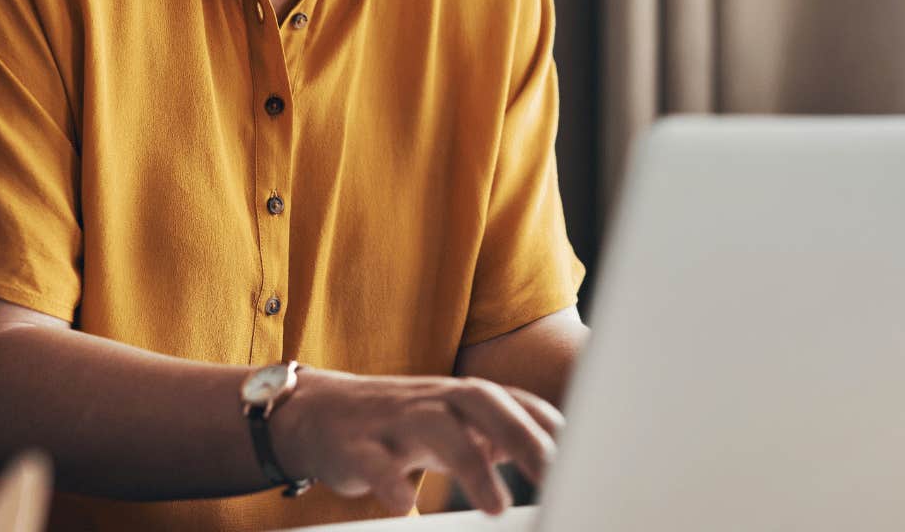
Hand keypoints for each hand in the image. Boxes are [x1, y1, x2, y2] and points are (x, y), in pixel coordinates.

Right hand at [266, 367, 562, 515]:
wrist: (317, 414)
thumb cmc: (400, 425)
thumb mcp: (457, 426)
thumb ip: (502, 435)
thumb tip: (556, 454)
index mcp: (462, 398)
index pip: (517, 404)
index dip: (552, 430)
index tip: (587, 460)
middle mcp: (433, 401)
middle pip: (484, 402)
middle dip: (522, 435)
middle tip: (554, 475)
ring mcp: (394, 421)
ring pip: (435, 427)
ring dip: (468, 464)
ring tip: (495, 506)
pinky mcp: (355, 446)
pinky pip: (374, 461)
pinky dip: (391, 481)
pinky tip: (407, 504)